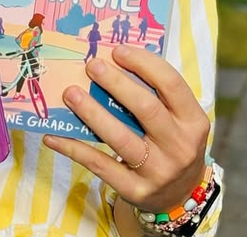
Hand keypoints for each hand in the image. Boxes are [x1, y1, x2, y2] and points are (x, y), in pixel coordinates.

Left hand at [43, 46, 209, 215]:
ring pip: (121, 138)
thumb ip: (153, 93)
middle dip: (116, 84)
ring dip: (92, 113)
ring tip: (70, 93)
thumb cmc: (171, 142)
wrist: (181, 197)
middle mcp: (180, 147)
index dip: (144, 63)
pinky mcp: (136, 190)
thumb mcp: (176, 119)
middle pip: (146, 109)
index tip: (117, 50)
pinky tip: (53, 136)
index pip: (171, 83)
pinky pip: (100, 165)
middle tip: (92, 65)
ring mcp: (158, 172)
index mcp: (193, 121)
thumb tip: (110, 61)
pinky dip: (74, 148)